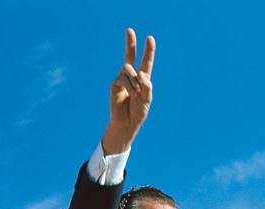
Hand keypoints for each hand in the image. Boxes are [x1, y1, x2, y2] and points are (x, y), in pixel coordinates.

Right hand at [102, 28, 155, 154]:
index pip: (146, 62)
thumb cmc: (138, 112)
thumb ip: (147, 85)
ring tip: (137, 93)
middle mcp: (132, 77)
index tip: (150, 38)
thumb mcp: (147, 99)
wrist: (127, 123)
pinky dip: (130, 85)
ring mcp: (122, 79)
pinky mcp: (115, 85)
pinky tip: (132, 94)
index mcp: (142, 79)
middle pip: (130, 56)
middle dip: (130, 43)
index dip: (148, 51)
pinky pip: (123, 78)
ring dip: (135, 80)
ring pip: (128, 69)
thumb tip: (141, 73)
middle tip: (129, 30)